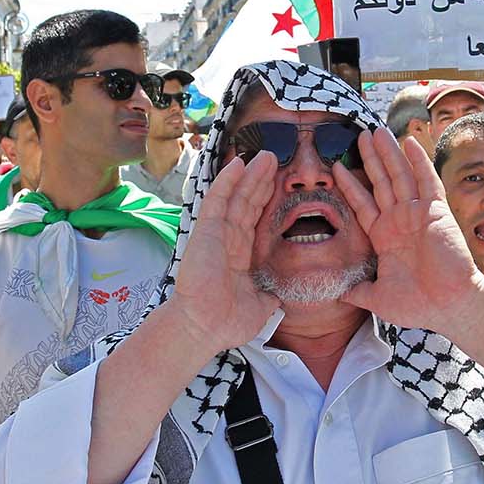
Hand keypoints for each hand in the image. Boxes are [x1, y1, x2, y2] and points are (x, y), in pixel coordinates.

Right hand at [166, 154, 281, 353]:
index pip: (255, 219)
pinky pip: (217, 201)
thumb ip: (268, 297)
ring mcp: (216, 234)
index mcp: (240, 255)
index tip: (279, 182)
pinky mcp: (205, 231)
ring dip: (250, 175)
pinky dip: (227, 181)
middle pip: (247, 203)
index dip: (266, 199)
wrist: (205, 328)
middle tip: (275, 159)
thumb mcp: (259, 307)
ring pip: (236, 197)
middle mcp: (228, 240)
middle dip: (261, 181)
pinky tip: (238, 164)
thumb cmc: (226, 321)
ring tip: (266, 155)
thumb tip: (277, 299)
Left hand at [333, 129, 480, 333]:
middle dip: (370, 158)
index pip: (362, 204)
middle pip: (380, 182)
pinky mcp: (436, 211)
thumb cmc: (419, 305)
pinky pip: (426, 181)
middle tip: (359, 135)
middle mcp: (399, 221)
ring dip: (389, 153)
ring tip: (376, 130)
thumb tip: (337, 295)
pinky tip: (409, 142)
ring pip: (399, 176)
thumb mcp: (377, 298)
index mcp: (384, 237)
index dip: (349, 185)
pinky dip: (418, 161)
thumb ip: (358, 292)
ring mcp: (417, 214)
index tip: (335, 167)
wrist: (449, 306)